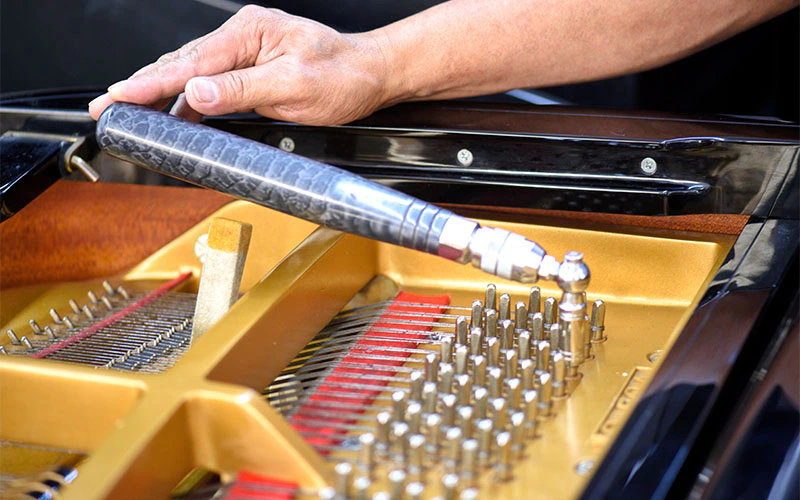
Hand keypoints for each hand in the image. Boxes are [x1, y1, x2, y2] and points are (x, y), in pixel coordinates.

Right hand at [88, 5, 394, 125]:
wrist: (370, 75)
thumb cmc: (343, 75)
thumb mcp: (295, 86)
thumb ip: (243, 90)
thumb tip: (197, 93)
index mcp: (250, 33)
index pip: (191, 63)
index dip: (151, 83)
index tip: (120, 96)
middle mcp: (243, 37)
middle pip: (182, 64)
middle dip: (143, 86)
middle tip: (108, 106)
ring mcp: (245, 52)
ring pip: (192, 74)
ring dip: (161, 94)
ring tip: (130, 112)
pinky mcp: (250, 69)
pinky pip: (211, 84)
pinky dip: (188, 100)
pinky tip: (173, 115)